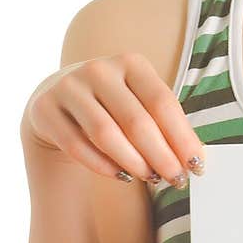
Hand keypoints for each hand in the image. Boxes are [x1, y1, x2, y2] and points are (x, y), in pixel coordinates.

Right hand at [20, 53, 206, 187]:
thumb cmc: (113, 107)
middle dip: (161, 156)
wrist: (59, 102)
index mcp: (131, 62)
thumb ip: (165, 125)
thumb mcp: (140, 103)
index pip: (163, 102)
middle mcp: (98, 70)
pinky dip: (103, 166)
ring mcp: (68, 87)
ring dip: (133, 162)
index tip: (197, 165)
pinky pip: (77, 146)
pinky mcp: (45, 109)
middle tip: (176, 179)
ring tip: (150, 178)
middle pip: (137, 121)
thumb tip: (196, 158)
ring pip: (106, 134)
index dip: (182, 137)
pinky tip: (122, 176)